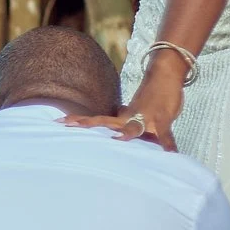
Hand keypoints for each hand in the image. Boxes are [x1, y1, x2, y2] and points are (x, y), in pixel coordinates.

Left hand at [63, 66, 183, 150]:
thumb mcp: (135, 109)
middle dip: (86, 124)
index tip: (58, 121)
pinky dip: (168, 145)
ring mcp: (145, 117)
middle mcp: (129, 117)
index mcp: (121, 116)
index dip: (78, 120)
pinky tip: (171, 154)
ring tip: (116, 141)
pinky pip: (165, 135)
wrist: (164, 74)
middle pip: (104, 122)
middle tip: (65, 125)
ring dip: (126, 134)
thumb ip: (126, 116)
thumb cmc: (150, 96)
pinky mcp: (162, 119)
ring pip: (133, 127)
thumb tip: (117, 119)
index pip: (96, 119)